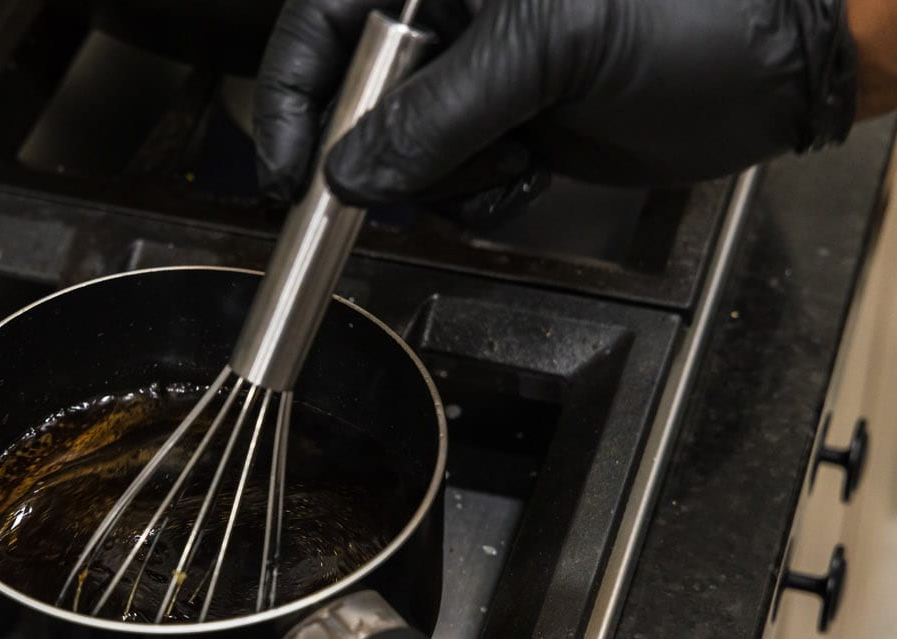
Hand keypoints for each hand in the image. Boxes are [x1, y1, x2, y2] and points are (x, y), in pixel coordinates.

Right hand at [254, 0, 858, 206]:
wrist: (780, 62)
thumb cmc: (684, 9)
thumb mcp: (547, 50)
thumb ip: (436, 114)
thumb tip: (350, 174)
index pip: (321, 26)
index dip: (290, 99)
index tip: (287, 173)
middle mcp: (449, 19)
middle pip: (356, 100)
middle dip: (379, 152)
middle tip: (412, 183)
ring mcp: (480, 77)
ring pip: (403, 154)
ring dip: (442, 178)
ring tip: (508, 154)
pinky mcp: (511, 127)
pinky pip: (455, 181)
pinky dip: (480, 192)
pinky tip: (530, 166)